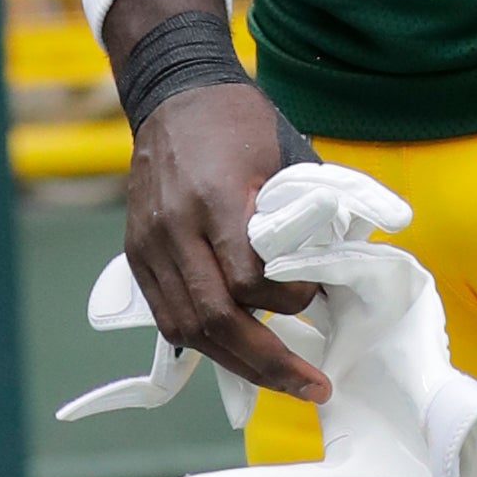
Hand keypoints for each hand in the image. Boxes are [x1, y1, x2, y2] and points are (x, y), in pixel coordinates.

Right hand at [124, 80, 333, 405]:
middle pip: (215, 319)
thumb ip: (304, 211)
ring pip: (186, 328)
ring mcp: (149, 244)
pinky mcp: (137, 254)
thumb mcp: (284, 153)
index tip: (317, 296)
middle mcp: (175, 227)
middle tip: (313, 384)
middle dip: (266, 362)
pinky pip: (167, 316)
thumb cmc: (238, 119)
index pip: (249, 278)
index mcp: (215, 198)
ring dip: (235, 365)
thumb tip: (340, 263)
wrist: (174, 91)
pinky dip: (203, 343)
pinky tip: (237, 358)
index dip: (288, 299)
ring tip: (279, 383)